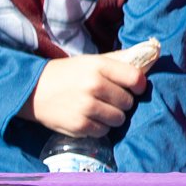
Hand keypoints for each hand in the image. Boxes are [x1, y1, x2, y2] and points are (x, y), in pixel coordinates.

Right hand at [30, 51, 151, 139]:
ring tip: (98, 109)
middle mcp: (93, 86)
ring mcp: (86, 107)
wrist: (32, 90)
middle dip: (122, 102)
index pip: (136, 79)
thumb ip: (120, 59)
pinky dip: (99, 127)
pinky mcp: (79, 126)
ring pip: (118, 119)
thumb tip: (152, 53)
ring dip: (112, 116)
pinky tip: (88, 118)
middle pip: (128, 102)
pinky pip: (104, 131)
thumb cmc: (67, 73)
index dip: (139, 86)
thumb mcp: (91, 60)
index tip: (134, 88)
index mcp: (99, 66)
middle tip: (108, 98)